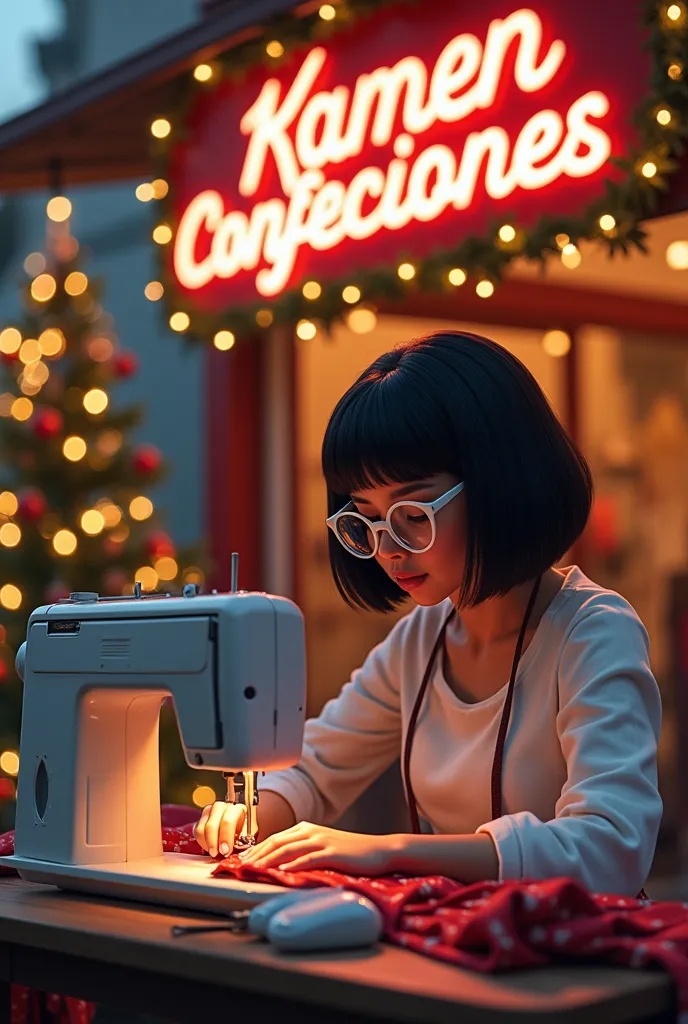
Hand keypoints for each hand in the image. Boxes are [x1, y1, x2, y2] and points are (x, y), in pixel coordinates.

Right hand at [194, 802, 245, 857]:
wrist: (238, 830)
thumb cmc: (245, 834)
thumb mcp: (249, 836)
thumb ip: (244, 841)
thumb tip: (239, 850)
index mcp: (237, 809)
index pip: (228, 822)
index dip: (225, 838)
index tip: (226, 851)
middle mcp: (222, 807)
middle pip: (212, 826)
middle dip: (214, 843)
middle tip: (217, 854)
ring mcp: (210, 811)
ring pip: (202, 829)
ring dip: (207, 844)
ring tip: (214, 852)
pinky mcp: (201, 818)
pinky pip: (197, 831)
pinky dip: (202, 842)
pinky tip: (210, 847)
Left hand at [237, 821, 397, 874]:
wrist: (378, 850)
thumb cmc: (351, 852)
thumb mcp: (323, 846)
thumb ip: (303, 850)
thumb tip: (280, 863)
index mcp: (307, 828)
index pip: (275, 838)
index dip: (257, 849)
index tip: (242, 861)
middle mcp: (311, 831)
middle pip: (277, 841)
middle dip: (257, 854)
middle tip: (241, 866)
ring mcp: (322, 840)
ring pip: (288, 849)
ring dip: (269, 860)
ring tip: (255, 869)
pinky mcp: (332, 852)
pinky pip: (309, 858)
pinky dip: (294, 865)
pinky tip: (283, 872)